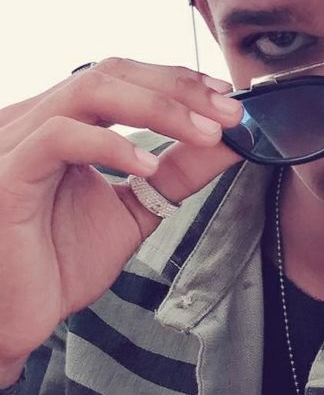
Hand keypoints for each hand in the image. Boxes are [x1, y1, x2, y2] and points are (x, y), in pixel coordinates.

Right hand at [0, 58, 242, 366]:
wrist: (13, 321)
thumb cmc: (60, 263)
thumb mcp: (135, 209)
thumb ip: (178, 172)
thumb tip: (231, 140)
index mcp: (62, 122)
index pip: (123, 76)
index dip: (177, 80)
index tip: (227, 99)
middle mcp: (34, 120)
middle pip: (112, 72)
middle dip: (179, 88)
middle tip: (229, 113)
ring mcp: (16, 142)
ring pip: (89, 90)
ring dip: (159, 107)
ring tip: (206, 134)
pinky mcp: (6, 175)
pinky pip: (58, 137)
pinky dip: (110, 145)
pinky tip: (148, 165)